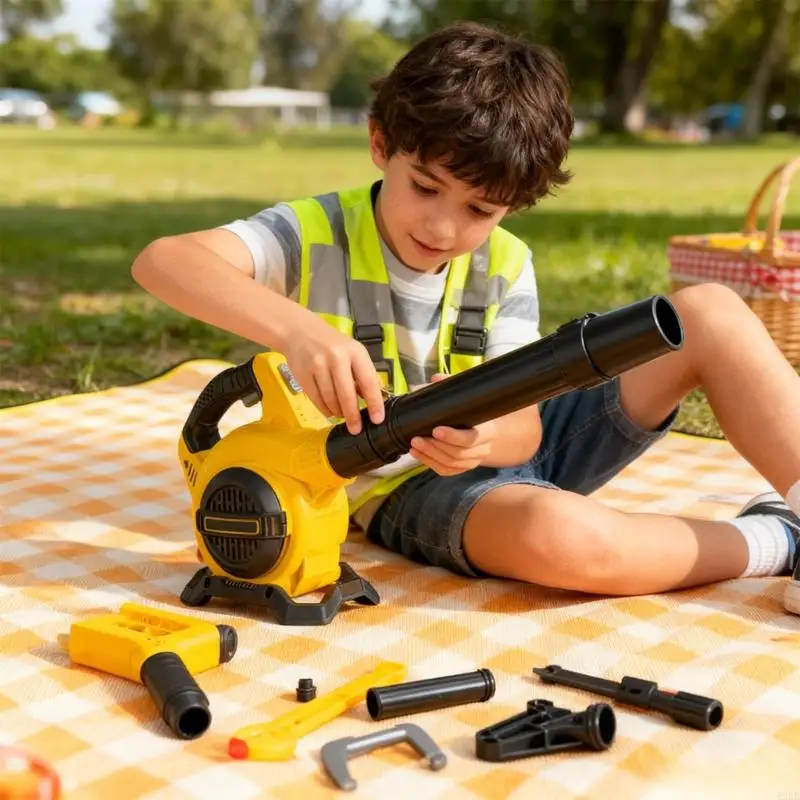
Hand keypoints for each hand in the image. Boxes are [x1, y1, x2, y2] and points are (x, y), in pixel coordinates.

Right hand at [281, 315, 384, 434]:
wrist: (300, 332)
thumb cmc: (332, 345)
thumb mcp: (352, 352)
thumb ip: (362, 374)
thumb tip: (372, 400)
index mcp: (355, 352)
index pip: (368, 381)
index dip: (374, 403)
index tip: (377, 419)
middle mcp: (337, 358)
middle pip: (347, 394)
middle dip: (353, 415)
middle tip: (356, 429)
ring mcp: (318, 366)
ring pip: (330, 399)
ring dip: (338, 412)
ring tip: (342, 415)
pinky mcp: (303, 375)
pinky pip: (316, 399)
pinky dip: (325, 409)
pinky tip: (330, 410)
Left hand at [408, 374, 496, 475]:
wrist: (488, 431)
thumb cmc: (475, 413)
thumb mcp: (468, 398)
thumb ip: (452, 387)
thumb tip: (436, 379)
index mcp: (487, 431)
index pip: (471, 439)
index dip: (453, 437)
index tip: (435, 429)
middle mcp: (482, 449)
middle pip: (458, 454)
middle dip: (435, 447)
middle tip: (416, 438)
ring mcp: (473, 461)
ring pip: (451, 464)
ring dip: (429, 455)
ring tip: (414, 444)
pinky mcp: (462, 468)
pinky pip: (445, 471)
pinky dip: (429, 463)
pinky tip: (416, 454)